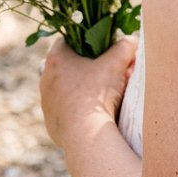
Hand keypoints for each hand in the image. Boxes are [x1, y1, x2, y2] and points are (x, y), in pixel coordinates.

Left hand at [39, 34, 137, 149]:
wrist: (85, 135)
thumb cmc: (97, 93)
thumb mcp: (117, 62)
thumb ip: (125, 46)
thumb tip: (132, 40)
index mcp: (56, 59)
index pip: (67, 40)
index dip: (86, 41)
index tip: (101, 48)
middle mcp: (45, 79)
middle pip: (68, 65)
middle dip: (87, 66)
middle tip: (107, 71)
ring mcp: (47, 102)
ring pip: (66, 88)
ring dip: (82, 88)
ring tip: (104, 94)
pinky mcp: (51, 122)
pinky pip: (66, 110)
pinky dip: (78, 109)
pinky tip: (94, 113)